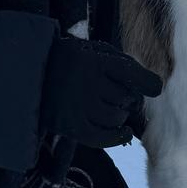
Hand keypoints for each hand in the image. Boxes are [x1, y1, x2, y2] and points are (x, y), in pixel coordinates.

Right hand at [39, 38, 162, 148]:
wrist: (31, 75)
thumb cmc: (70, 59)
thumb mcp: (92, 49)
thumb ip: (120, 62)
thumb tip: (151, 85)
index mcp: (94, 61)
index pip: (131, 75)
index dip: (148, 83)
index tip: (155, 88)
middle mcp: (87, 84)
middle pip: (127, 98)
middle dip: (131, 98)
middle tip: (124, 95)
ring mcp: (79, 107)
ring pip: (117, 118)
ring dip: (121, 115)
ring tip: (113, 107)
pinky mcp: (72, 127)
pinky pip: (103, 138)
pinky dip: (118, 137)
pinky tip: (124, 132)